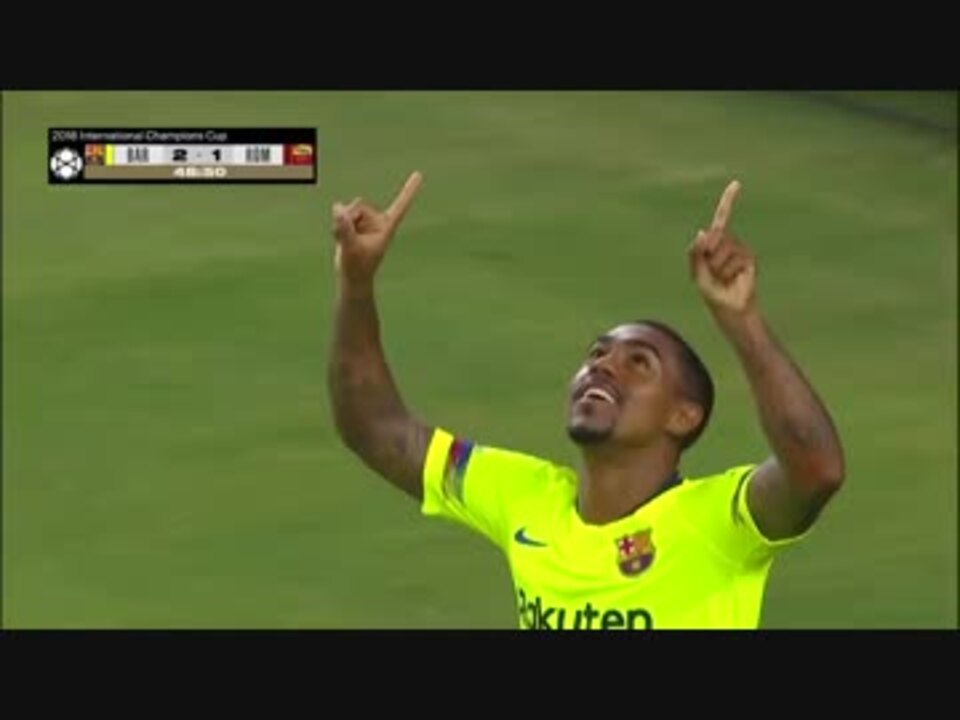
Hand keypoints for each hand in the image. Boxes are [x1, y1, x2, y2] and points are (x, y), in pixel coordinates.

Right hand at [332, 171, 422, 285]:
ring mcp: (366, 221)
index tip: (419, 174)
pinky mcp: (354, 222)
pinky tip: (338, 237)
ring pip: (348, 208)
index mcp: (387, 226)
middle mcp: (378, 220)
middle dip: (349, 218)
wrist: (352, 277)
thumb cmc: (357, 267)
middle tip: (350, 240)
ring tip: (345, 242)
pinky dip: (337, 225)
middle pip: (360, 204)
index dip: (409, 190)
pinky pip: (341, 214)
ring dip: (341, 223)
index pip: (400, 205)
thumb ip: (344, 228)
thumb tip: (338, 208)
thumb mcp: (350, 248)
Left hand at [688, 180, 756, 314]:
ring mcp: (740, 249)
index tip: (737, 183)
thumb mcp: (698, 273)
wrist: (731, 308)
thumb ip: (695, 253)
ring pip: (724, 249)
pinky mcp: (750, 258)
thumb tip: (702, 231)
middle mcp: (728, 243)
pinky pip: (736, 258)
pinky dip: (729, 271)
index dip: (728, 201)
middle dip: (709, 256)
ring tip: (722, 278)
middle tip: (712, 273)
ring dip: (718, 267)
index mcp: (713, 244)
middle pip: (715, 237)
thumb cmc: (712, 293)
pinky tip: (733, 279)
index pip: (721, 219)